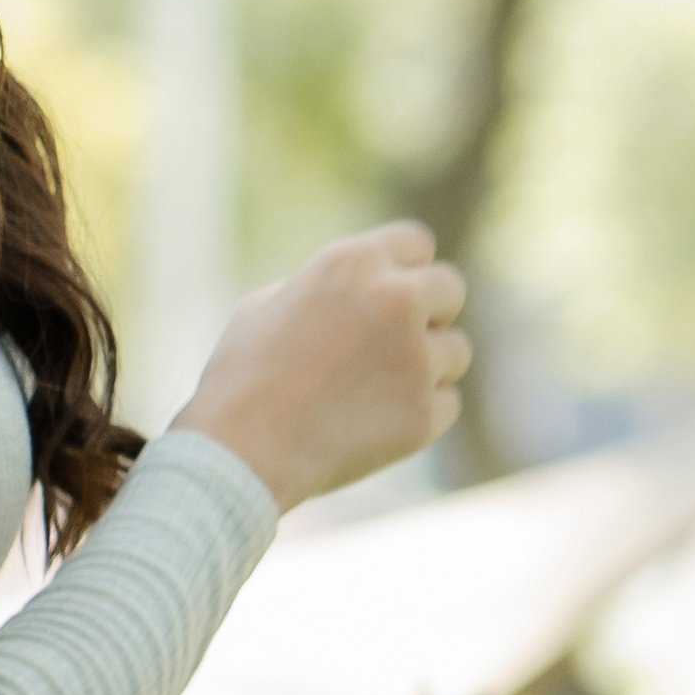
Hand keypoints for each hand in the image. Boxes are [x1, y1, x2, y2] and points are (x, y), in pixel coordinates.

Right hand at [172, 223, 470, 507]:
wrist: (237, 452)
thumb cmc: (241, 377)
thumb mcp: (267, 305)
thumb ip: (327, 289)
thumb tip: (360, 290)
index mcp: (353, 263)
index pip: (416, 243)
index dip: (407, 268)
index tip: (399, 292)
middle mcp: (395, 299)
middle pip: (450, 289)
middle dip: (431, 312)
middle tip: (399, 342)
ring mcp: (416, 357)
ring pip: (456, 351)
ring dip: (429, 367)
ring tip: (374, 391)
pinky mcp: (424, 413)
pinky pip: (446, 404)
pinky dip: (420, 415)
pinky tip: (375, 425)